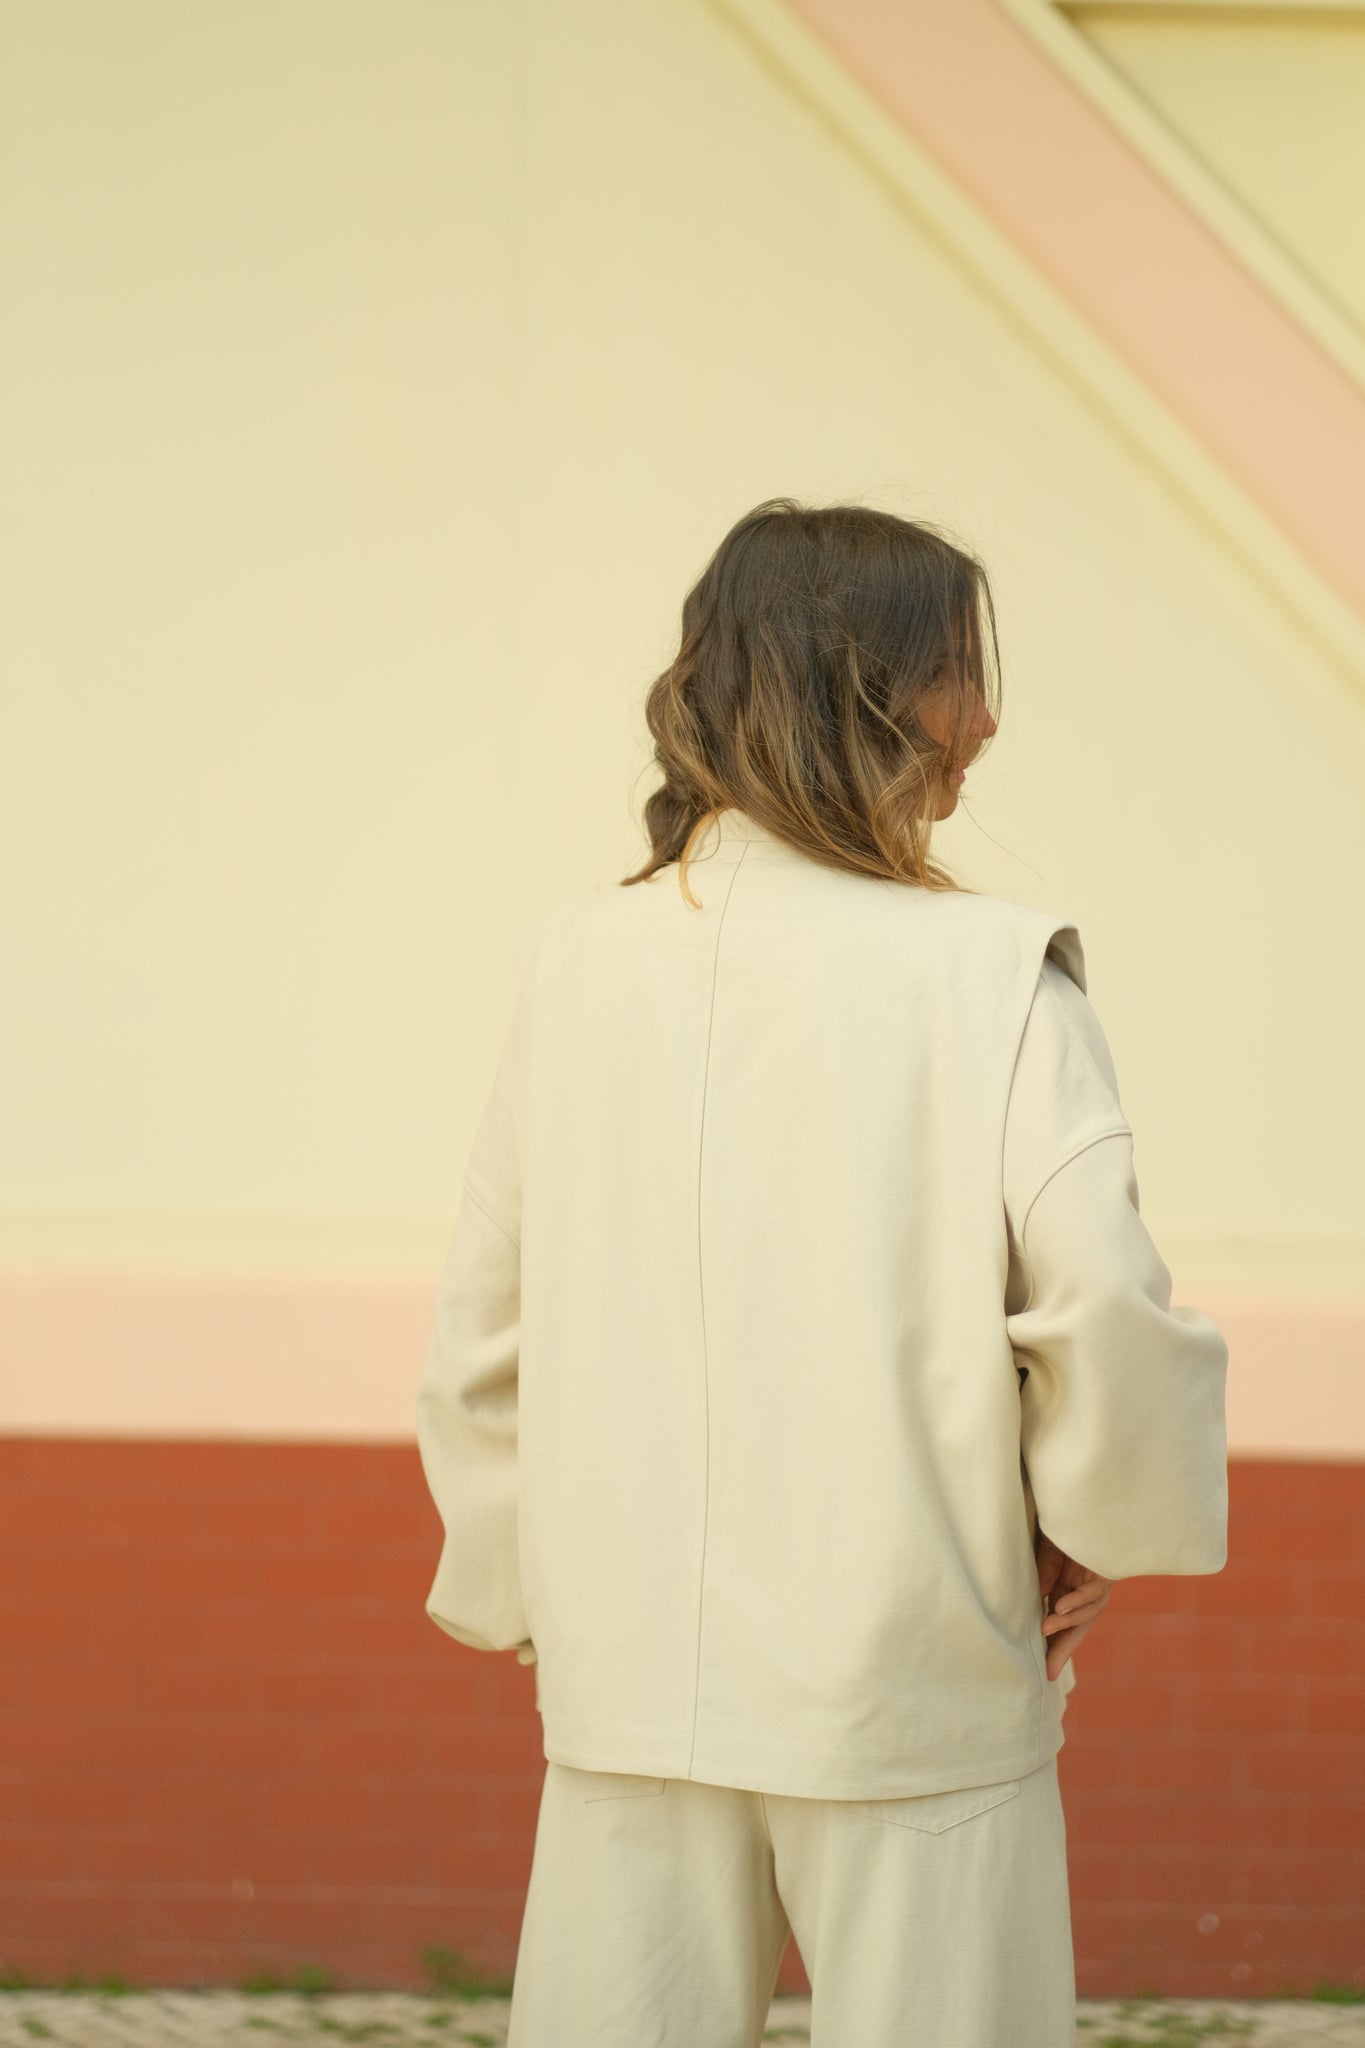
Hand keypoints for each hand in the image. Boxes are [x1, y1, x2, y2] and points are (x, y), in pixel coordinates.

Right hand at [1035, 1530, 1113, 1680]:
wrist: (1084, 1502)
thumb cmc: (1063, 1526)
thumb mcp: (1045, 1554)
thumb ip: (1044, 1577)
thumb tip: (1040, 1602)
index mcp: (1069, 1590)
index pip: (1061, 1623)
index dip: (1053, 1644)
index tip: (1043, 1670)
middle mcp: (1086, 1591)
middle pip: (1077, 1627)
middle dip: (1064, 1649)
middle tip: (1049, 1671)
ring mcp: (1097, 1583)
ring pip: (1087, 1613)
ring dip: (1066, 1623)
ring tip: (1045, 1629)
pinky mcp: (1106, 1572)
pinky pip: (1092, 1592)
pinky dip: (1077, 1600)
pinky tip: (1060, 1607)